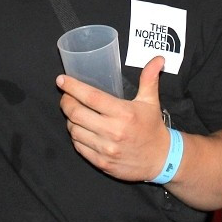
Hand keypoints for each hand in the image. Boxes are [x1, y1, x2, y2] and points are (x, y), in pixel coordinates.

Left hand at [57, 56, 170, 181]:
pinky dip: (76, 136)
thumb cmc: (152, 127)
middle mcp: (113, 131)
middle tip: (66, 97)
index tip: (62, 80)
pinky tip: (80, 129)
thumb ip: (149, 78)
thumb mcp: (150, 101)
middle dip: (66, 102)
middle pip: (76, 114)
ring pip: (74, 131)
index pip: (91, 97)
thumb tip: (157, 58)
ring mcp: (106, 149)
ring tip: (74, 113)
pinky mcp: (102, 163)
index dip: (72, 87)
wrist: (160, 159)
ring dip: (70, 120)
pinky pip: (79, 147)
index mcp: (124, 113)